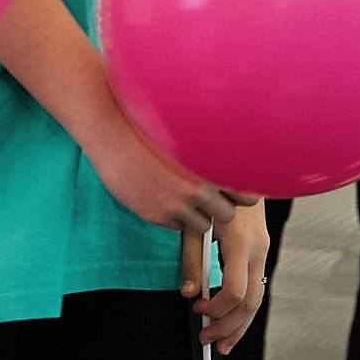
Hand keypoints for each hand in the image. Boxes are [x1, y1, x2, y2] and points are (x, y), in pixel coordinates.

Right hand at [82, 112, 232, 240]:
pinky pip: (178, 228)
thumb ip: (213, 158)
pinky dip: (176, 218)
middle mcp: (198, 189)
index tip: (234, 191)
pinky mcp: (158, 216)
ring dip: (198, 216)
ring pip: (203, 226)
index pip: (246, 196)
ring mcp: (177, 205)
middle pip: (227, 215)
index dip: (240, 195)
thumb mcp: (190, 139)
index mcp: (210, 167)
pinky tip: (165, 199)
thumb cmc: (150, 131)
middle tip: (209, 198)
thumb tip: (233, 176)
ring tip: (185, 199)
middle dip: (220, 208)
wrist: (113, 135)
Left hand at [193, 201, 268, 352]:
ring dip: (240, 325)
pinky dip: (244, 307)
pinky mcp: (261, 248)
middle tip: (209, 341)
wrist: (241, 164)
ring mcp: (263, 249)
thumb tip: (188, 291)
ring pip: (258, 298)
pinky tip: (232, 318)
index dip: (215, 309)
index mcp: (239, 243)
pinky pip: (256, 285)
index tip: (197, 310)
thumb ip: (191, 258)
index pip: (233, 292)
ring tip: (223, 342)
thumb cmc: (213, 188)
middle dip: (230, 328)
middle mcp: (257, 249)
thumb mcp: (194, 220)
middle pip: (250, 303)